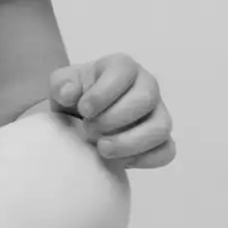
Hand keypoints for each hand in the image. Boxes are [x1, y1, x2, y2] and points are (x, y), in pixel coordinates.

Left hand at [49, 53, 175, 169]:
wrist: (81, 119)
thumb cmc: (75, 96)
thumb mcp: (62, 85)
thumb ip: (61, 84)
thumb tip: (69, 93)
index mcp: (123, 67)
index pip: (124, 71)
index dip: (103, 93)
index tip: (83, 110)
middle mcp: (147, 86)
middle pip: (145, 99)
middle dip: (114, 118)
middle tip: (89, 128)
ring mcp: (159, 113)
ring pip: (160, 127)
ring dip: (129, 142)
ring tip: (102, 148)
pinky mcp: (162, 139)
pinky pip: (166, 151)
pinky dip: (143, 159)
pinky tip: (118, 161)